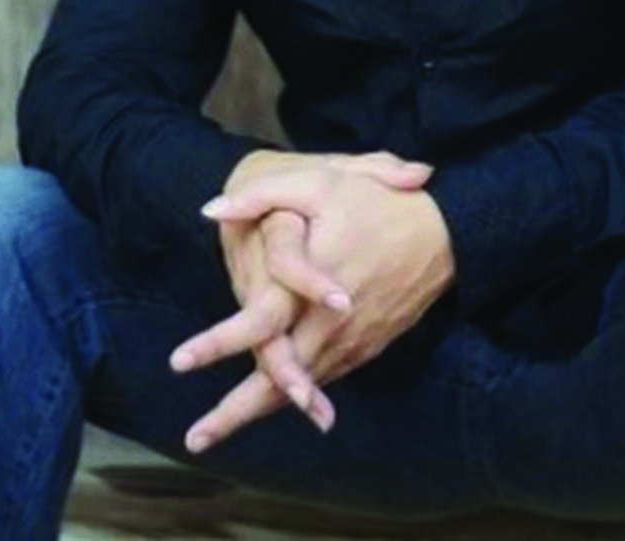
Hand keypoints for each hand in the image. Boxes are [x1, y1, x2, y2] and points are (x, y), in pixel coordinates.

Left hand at [180, 162, 453, 448]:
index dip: (216, 346)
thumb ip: (262, 196)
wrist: (448, 234)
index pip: (256, 328)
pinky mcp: (366, 347)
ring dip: (258, 413)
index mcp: (311, 291)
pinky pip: (324, 380)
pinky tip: (275, 406)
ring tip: (216, 432)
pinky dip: (298, 398)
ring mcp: (350, 343)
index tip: (176, 362)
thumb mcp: (321, 184)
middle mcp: (330, 328)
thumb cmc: (379, 205)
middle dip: (232, 415)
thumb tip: (208, 209)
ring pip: (300, 391)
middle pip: (276, 385)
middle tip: (194, 440)